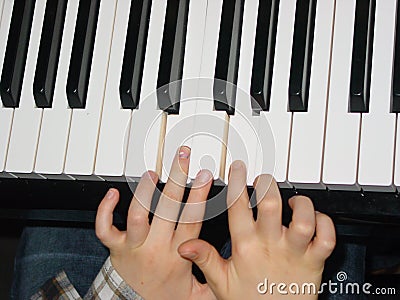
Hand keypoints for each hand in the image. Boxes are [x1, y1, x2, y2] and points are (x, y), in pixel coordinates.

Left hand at [95, 147, 215, 298]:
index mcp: (178, 255)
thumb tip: (234, 273)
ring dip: (145, 191)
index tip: (206, 175)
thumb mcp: (197, 295)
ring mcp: (133, 245)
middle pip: (167, 208)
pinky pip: (105, 227)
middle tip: (183, 157)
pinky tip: (113, 192)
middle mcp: (155, 247)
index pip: (191, 219)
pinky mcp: (115, 247)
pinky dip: (106, 210)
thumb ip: (216, 283)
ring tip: (152, 173)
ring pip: (138, 214)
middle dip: (177, 179)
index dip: (199, 195)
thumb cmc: (165, 298)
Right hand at [178, 161, 335, 298]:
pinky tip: (316, 218)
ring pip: (304, 218)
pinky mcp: (314, 261)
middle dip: (267, 185)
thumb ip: (204, 259)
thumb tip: (185, 245)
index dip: (237, 183)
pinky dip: (326, 222)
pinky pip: (327, 237)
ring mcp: (294, 252)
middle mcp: (271, 245)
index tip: (238, 169)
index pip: (238, 206)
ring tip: (292, 200)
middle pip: (271, 204)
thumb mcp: (221, 282)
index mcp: (246, 247)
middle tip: (263, 180)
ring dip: (300, 203)